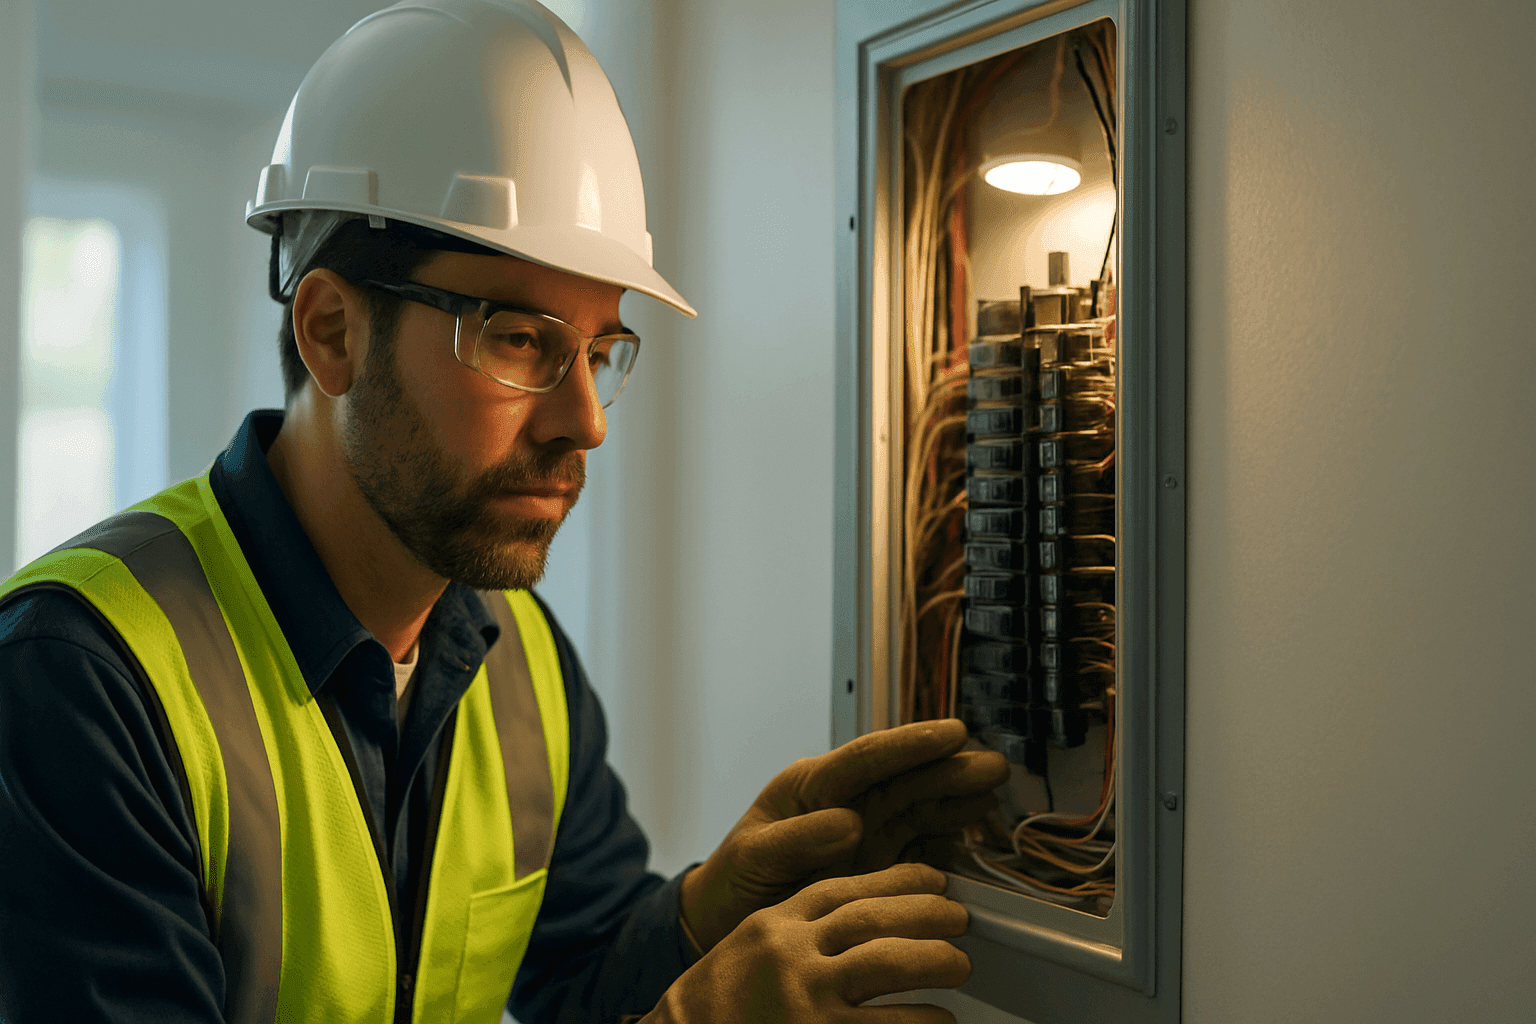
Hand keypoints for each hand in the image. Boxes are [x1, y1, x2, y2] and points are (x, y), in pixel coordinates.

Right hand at [649, 863, 970, 1023]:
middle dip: (923, 913)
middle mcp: (788, 954)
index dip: (894, 880)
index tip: (932, 879)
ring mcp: (803, 998)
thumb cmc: (718, 1006)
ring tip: (959, 963)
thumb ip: (799, 931)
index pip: (842, 890)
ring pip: (885, 964)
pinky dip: (921, 1022)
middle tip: (959, 917)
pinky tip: (943, 1020)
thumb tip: (866, 923)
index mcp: (773, 925)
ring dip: (932, 960)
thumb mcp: (752, 949)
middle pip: (870, 919)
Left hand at [681, 719, 1008, 951]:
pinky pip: (921, 847)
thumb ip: (796, 839)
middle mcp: (844, 803)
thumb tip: (849, 822)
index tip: (951, 734)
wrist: (727, 924)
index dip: (911, 744)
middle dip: (949, 768)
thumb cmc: (733, 882)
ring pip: (919, 807)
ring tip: (992, 792)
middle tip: (992, 765)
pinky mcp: (879, 864)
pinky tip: (973, 837)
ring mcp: (866, 833)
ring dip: (956, 799)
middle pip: (904, 778)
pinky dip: (949, 841)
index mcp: (811, 786)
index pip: (867, 758)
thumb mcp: (753, 857)